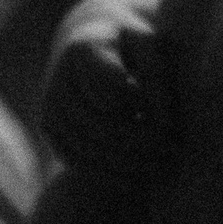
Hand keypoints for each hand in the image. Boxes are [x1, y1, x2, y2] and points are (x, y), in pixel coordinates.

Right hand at [40, 17, 175, 176]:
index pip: (116, 91)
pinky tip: (139, 176)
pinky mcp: (49, 127)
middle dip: (142, 143)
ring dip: (127, 163)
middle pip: (102, 125)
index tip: (172, 115)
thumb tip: (162, 123)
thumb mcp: (150, 46)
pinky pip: (75, 159)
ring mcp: (49, 105)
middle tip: (174, 152)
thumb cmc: (132, 46)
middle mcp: (59, 78)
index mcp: (83, 50)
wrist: (93, 48)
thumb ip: (158, 77)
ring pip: (88, 148)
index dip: (146, 108)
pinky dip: (107, 173)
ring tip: (162, 168)